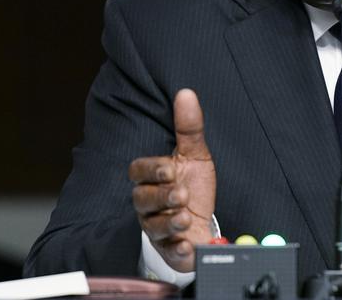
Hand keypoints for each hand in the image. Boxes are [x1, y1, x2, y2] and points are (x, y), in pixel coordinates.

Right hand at [129, 89, 215, 271]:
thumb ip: (189, 127)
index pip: (138, 171)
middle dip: (161, 196)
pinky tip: (187, 242)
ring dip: (169, 220)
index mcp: (152, 178)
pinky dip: (177, 247)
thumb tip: (186, 92)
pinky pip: (168, 249)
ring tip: (185, 216)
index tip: (170, 169)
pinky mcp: (169, 248)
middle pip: (142, 199)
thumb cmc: (194, 186)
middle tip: (181, 193)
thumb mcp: (196, 155)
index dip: (151, 170)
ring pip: (152, 225)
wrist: (203, 224)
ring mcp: (157, 227)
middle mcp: (149, 203)